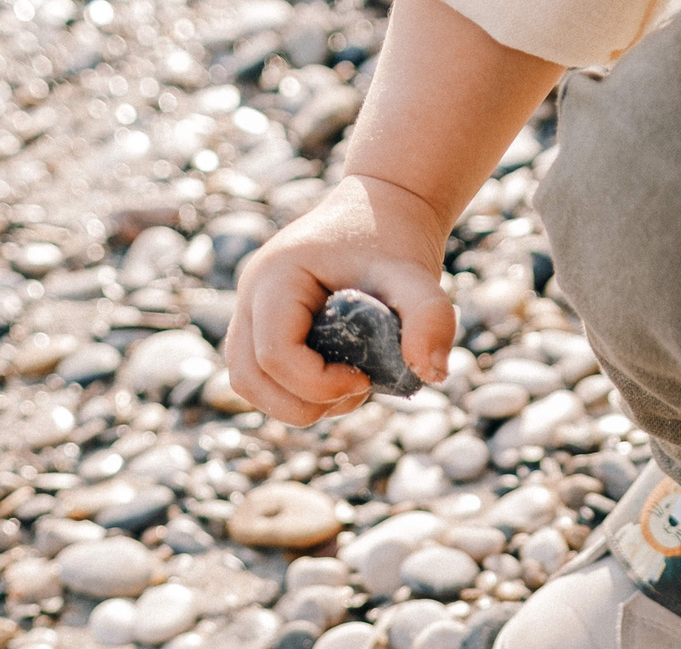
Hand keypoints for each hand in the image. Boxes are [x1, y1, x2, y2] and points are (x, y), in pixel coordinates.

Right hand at [224, 173, 457, 426]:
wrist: (383, 213)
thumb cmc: (396, 242)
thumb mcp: (417, 276)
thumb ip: (431, 316)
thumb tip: (432, 374)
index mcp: (277, 277)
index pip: (275, 355)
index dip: (320, 383)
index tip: (367, 376)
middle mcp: (251, 294)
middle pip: (248, 379)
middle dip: (305, 402)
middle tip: (359, 385)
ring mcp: (249, 312)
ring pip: (248, 384)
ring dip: (299, 404)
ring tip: (351, 381)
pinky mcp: (259, 328)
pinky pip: (261, 379)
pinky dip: (297, 395)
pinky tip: (342, 376)